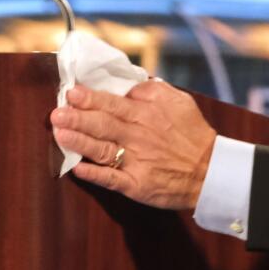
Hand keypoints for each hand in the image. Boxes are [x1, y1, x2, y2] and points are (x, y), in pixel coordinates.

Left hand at [50, 81, 217, 209]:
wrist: (212, 171)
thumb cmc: (192, 134)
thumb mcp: (178, 101)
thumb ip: (152, 90)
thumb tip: (127, 85)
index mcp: (147, 113)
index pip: (112, 103)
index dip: (90, 98)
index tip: (71, 92)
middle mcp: (139, 136)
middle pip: (103, 124)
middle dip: (77, 118)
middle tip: (56, 113)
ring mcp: (137, 161)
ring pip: (102, 150)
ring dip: (79, 142)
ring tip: (59, 134)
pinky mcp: (137, 184)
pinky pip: (112, 179)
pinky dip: (94, 174)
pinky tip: (77, 169)